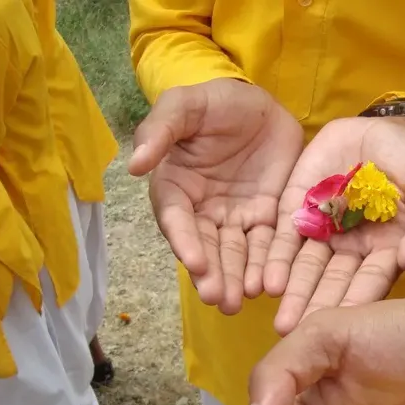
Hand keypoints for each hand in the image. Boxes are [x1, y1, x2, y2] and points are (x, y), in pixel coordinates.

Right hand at [130, 79, 303, 313]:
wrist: (262, 104)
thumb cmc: (216, 103)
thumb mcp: (185, 105)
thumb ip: (159, 130)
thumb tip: (134, 165)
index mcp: (176, 188)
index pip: (177, 220)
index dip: (185, 242)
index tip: (195, 262)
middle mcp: (202, 211)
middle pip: (206, 248)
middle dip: (212, 274)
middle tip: (219, 298)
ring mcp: (235, 218)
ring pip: (235, 255)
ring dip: (237, 279)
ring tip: (240, 301)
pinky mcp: (265, 219)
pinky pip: (267, 247)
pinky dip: (266, 266)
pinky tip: (270, 285)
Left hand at [264, 116, 404, 334]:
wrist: (379, 128)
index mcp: (384, 249)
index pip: (369, 281)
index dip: (357, 302)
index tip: (344, 327)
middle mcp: (350, 249)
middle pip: (332, 282)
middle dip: (314, 307)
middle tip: (296, 334)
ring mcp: (322, 232)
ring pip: (304, 267)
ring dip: (293, 293)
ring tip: (280, 322)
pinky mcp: (296, 210)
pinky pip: (283, 239)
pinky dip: (275, 261)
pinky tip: (267, 283)